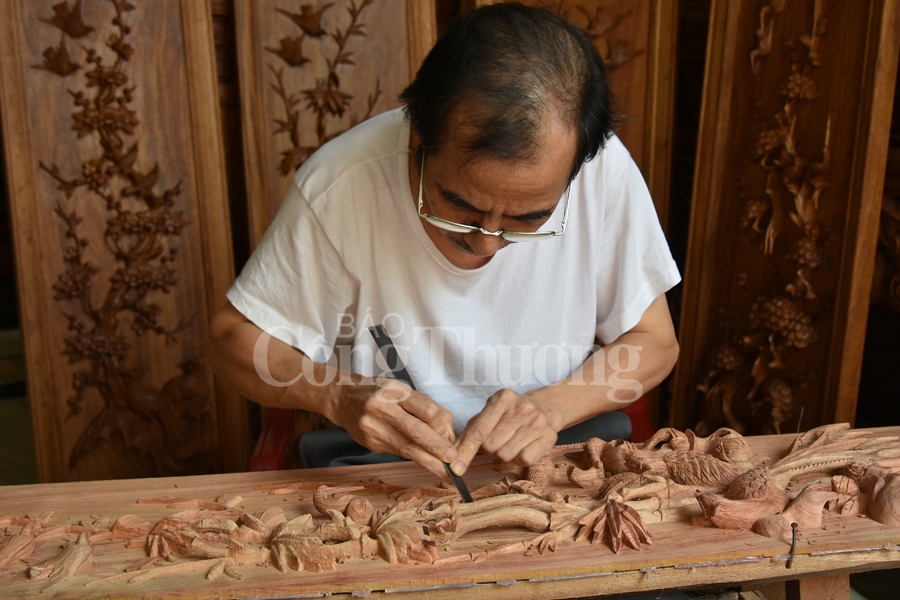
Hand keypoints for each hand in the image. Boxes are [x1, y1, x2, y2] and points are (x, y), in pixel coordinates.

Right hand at [330, 379, 458, 477]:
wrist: (344, 399)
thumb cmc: (380, 393)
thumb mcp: (402, 391)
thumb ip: (426, 408)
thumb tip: (447, 434)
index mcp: (394, 390)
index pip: (426, 409)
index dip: (442, 427)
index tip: (453, 440)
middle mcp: (382, 407)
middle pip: (416, 430)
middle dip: (436, 448)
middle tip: (452, 460)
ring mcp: (373, 426)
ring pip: (406, 447)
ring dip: (427, 461)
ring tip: (443, 471)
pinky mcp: (370, 442)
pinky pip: (397, 452)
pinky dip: (414, 457)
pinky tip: (426, 463)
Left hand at [451, 388, 556, 474]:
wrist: (545, 407)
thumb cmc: (509, 413)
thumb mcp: (490, 413)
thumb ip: (470, 431)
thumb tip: (452, 454)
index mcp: (502, 398)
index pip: (479, 430)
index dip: (466, 450)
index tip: (455, 467)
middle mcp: (521, 408)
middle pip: (491, 446)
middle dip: (488, 449)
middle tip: (496, 439)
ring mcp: (537, 423)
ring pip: (506, 455)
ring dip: (503, 454)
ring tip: (510, 441)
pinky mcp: (549, 437)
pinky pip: (524, 460)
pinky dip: (518, 459)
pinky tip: (522, 447)